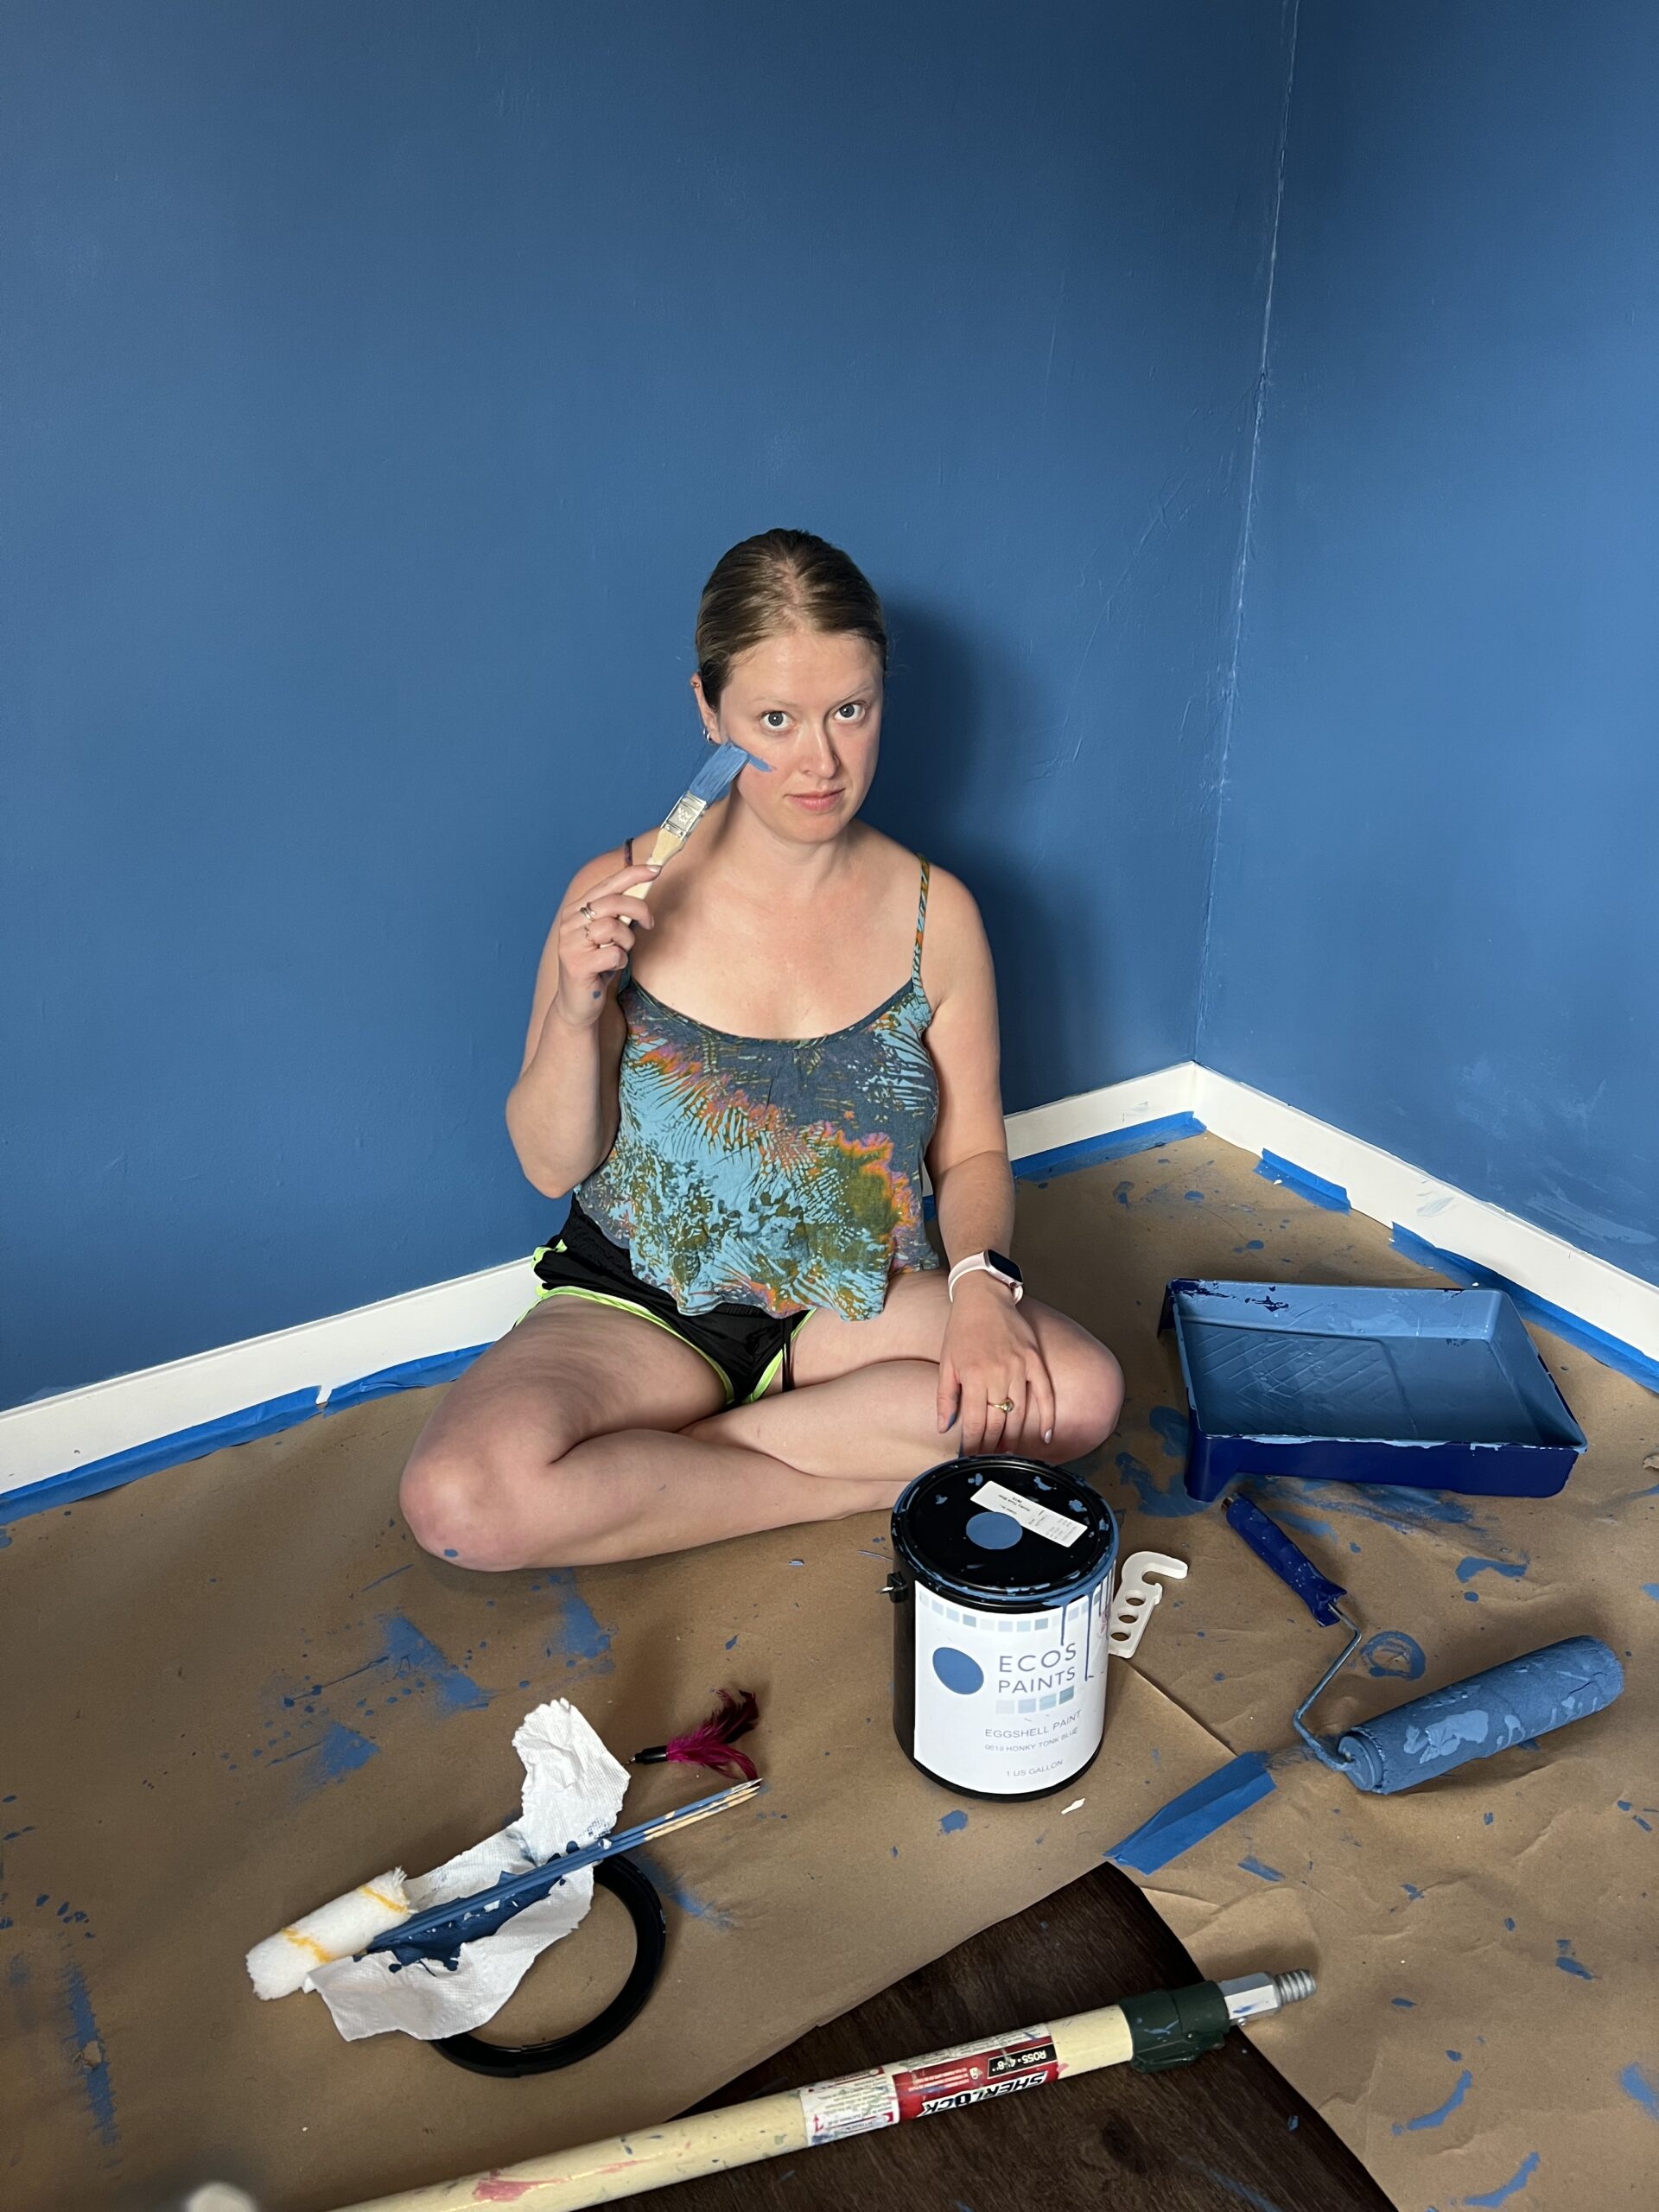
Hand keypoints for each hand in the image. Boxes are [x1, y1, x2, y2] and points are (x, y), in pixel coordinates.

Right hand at [550, 862, 659, 1028]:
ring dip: (626, 942)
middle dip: (639, 910)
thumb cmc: (598, 966)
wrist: (578, 1004)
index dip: (633, 874)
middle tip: (649, 924)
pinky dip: (620, 961)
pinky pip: (613, 954)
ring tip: (619, 953)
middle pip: (612, 902)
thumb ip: (618, 914)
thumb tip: (645, 887)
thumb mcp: (608, 935)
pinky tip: (611, 968)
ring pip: (613, 928)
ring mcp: (570, 943)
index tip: (656, 869)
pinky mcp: (576, 964)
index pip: (607, 884)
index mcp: (576, 911)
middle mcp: (569, 923)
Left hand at [936, 1276, 1056, 1456]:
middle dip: (991, 1446)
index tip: (970, 1459)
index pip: (974, 1423)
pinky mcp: (1035, 1361)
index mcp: (973, 1376)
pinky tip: (1045, 1437)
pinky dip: (1047, 1418)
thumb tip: (944, 1428)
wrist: (984, 1296)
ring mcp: (1020, 1367)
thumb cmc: (961, 1329)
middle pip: (997, 1422)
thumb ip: (945, 1398)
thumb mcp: (946, 1363)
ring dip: (1014, 1438)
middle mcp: (998, 1374)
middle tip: (987, 1462)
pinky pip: (1046, 1394)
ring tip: (1007, 1454)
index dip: (972, 1445)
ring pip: (1020, 1414)